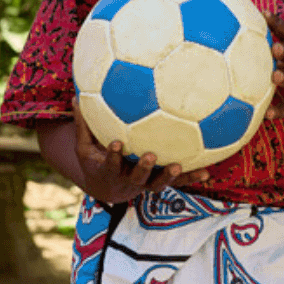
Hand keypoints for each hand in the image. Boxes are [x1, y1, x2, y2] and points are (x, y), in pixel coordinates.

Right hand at [72, 103, 207, 204]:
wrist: (107, 187)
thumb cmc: (95, 160)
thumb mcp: (84, 146)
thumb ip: (83, 124)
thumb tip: (75, 96)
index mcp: (110, 169)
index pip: (110, 163)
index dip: (113, 156)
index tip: (116, 143)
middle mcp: (129, 179)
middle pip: (136, 177)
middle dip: (143, 168)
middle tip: (150, 156)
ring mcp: (146, 183)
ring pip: (158, 183)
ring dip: (169, 176)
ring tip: (179, 166)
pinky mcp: (161, 182)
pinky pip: (179, 182)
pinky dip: (193, 177)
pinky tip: (208, 171)